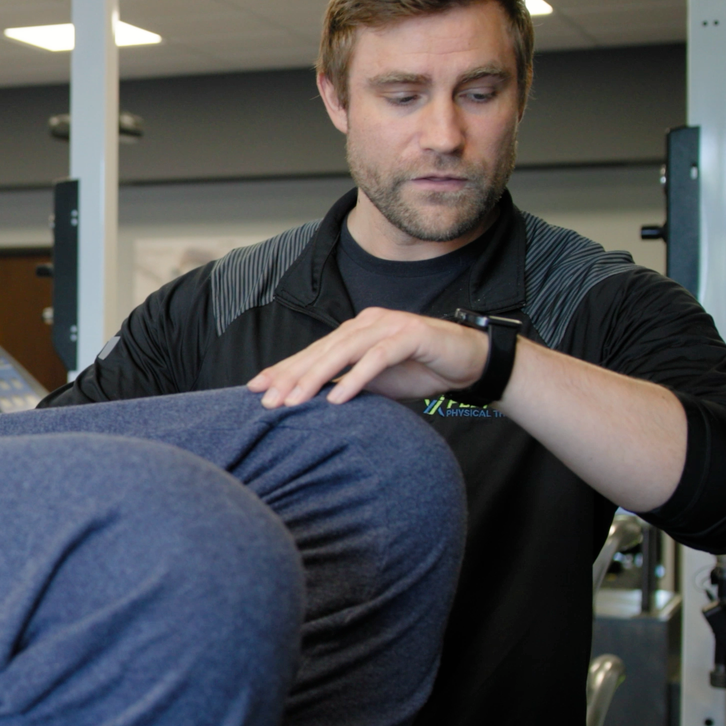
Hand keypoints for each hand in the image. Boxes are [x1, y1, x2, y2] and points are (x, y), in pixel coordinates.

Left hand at [248, 308, 492, 406]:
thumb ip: (345, 384)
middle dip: (290, 376)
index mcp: (354, 331)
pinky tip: (338, 398)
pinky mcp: (410, 336)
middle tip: (266, 399)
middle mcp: (366, 324)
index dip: (283, 369)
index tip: (255, 389)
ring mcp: (387, 326)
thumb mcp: (375, 381)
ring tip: (293, 401)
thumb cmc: (419, 369)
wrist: (469, 361)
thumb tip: (311, 402)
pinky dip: (356, 378)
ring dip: (315, 378)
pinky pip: (377, 358)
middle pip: (320, 351)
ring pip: (342, 352)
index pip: (312, 352)